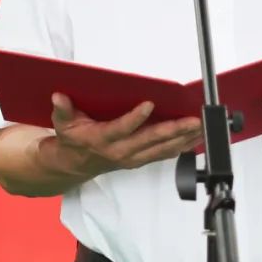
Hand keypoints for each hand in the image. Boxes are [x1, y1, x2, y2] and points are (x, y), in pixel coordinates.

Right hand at [44, 93, 202, 178]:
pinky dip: (182, 146)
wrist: (75, 164)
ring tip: (202, 126)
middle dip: (174, 130)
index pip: (121, 129)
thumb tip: (58, 96)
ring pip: (163, 149)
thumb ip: (62, 109)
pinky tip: (196, 137)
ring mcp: (133, 158)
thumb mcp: (62, 123)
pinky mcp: (142, 160)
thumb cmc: (73, 139)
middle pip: (150, 141)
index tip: (149, 104)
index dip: (135, 118)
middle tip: (193, 120)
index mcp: (102, 139)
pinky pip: (165, 154)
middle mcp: (121, 151)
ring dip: (184, 138)